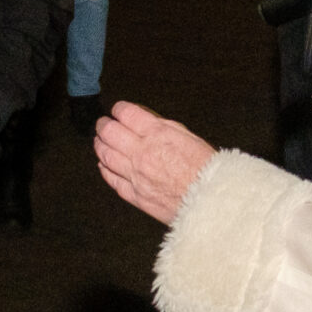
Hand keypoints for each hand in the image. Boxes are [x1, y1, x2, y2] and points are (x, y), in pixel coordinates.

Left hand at [94, 101, 215, 225]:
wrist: (211, 201)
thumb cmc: (207, 171)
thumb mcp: (190, 137)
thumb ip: (165, 128)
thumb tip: (148, 123)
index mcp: (158, 135)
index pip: (127, 115)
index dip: (119, 109)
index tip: (118, 110)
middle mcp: (143, 153)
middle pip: (110, 133)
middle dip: (104, 125)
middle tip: (103, 123)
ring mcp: (136, 175)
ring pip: (106, 155)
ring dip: (100, 145)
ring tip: (100, 141)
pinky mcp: (135, 195)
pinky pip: (112, 180)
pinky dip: (105, 170)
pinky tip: (104, 164)